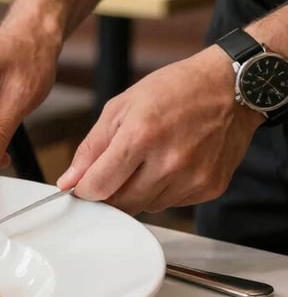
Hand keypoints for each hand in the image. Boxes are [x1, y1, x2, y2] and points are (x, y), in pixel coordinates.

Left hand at [57, 47, 262, 212]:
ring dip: (136, 191)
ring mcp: (192, 178)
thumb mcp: (120, 107)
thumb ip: (91, 147)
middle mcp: (169, 162)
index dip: (84, 190)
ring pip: (146, 207)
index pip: (99, 186)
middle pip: (121, 204)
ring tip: (146, 159)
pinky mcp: (209, 188)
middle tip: (112, 171)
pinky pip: (172, 204)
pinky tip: (170, 163)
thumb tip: (68, 181)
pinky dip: (162, 190)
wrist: (229, 89)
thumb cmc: (173, 90)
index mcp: (141, 136)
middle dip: (108, 193)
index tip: (81, 186)